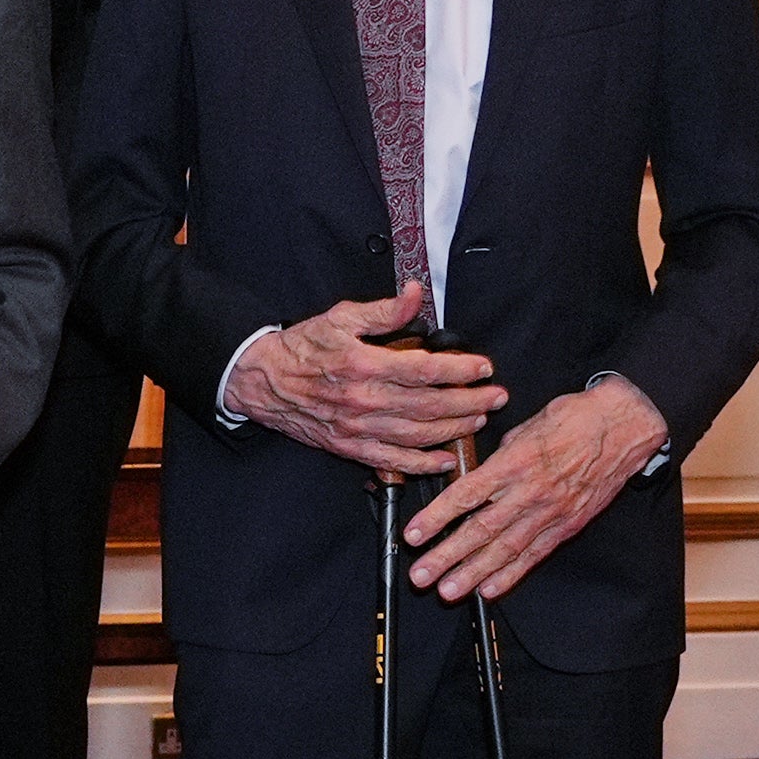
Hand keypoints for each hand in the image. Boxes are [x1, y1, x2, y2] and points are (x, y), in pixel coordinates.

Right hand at [224, 282, 502, 478]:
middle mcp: (365, 400)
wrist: (261, 381)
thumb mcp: (341, 317)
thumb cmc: (301, 347)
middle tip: (497, 398)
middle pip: (431, 406)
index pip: (427, 371)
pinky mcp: (349, 447)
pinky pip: (391, 462)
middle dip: (471, 403)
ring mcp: (357, 428)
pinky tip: (443, 460)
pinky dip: (421, 464)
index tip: (484, 368)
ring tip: (478, 420)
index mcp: (365, 365)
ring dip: (454, 430)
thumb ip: (383, 310)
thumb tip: (415, 294)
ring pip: (418, 435)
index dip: (462, 371)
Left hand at [405, 379, 668, 601]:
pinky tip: (489, 589)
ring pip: (506, 549)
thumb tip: (472, 476)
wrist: (625, 426)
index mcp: (515, 462)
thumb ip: (497, 458)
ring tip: (448, 591)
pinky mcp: (569, 525)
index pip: (466, 495)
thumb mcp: (525, 427)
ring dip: (473, 573)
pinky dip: (511, 575)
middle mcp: (531, 491)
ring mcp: (552, 512)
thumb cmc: (574, 419)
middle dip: (447, 556)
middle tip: (421, 576)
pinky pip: (535, 554)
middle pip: (481, 530)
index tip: (413, 535)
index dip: (437, 518)